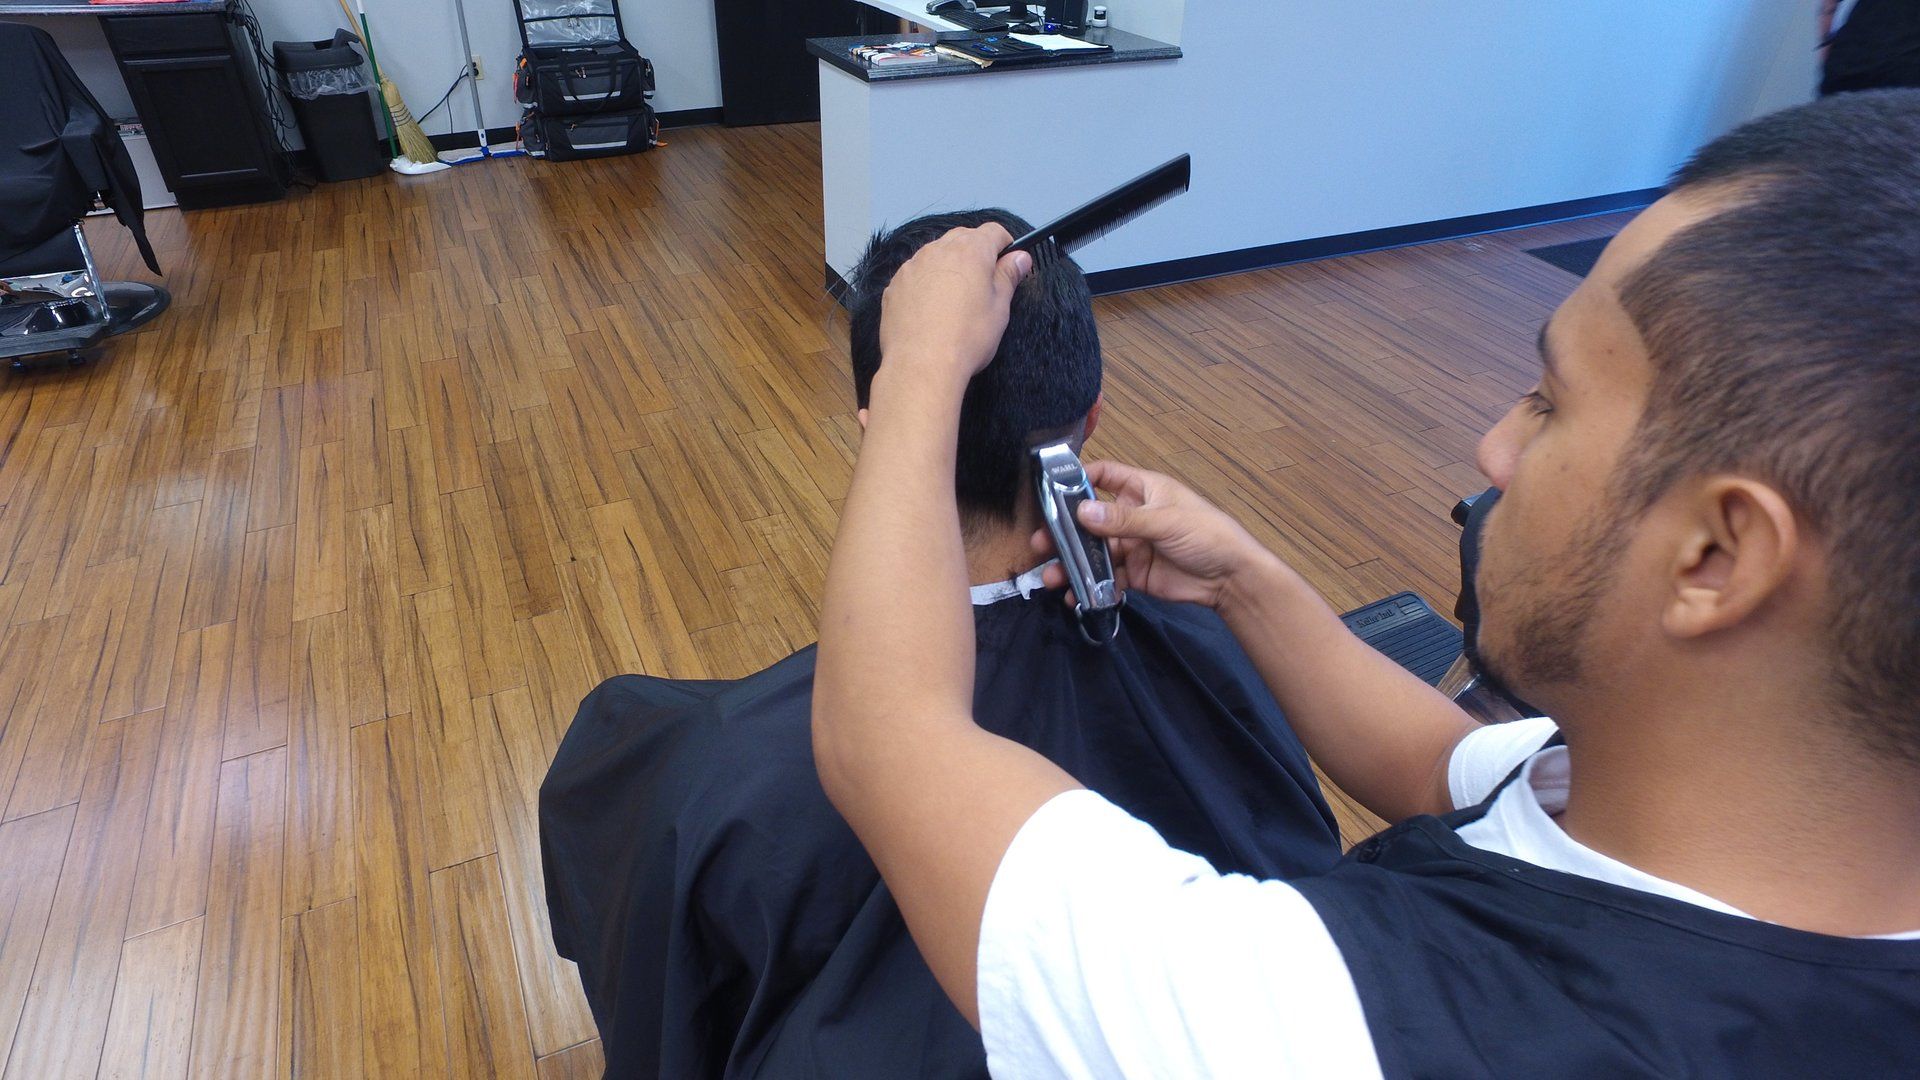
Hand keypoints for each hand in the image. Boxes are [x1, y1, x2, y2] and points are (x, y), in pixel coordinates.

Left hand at [878, 224, 1033, 391]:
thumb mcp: (999, 308)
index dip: (1005, 245)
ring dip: (949, 267)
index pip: (993, 231)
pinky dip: (926, 284)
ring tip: (955, 300)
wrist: (921, 365)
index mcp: (970, 251)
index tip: (1008, 263)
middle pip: (962, 238)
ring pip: (936, 255)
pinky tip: (932, 311)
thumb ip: (1008, 275)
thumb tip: (1020, 257)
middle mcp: (938, 250)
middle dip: (976, 253)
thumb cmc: (966, 338)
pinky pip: (916, 275)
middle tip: (984, 284)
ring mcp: (912, 267)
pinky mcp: (895, 286)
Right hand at [1031, 460, 1272, 612]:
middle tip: (1039, 544)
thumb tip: (1082, 511)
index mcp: (1142, 490)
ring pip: (1093, 552)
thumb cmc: (1206, 535)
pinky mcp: (1134, 574)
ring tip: (1051, 577)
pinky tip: (1074, 595)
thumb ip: (1123, 519)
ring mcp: (1132, 546)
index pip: (1105, 474)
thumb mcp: (1165, 521)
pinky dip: (1089, 587)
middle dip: (1065, 531)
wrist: (1231, 579)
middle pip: (1090, 519)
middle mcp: (1132, 515)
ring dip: (1072, 563)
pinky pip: (1106, 578)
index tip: (1051, 490)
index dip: (1078, 478)